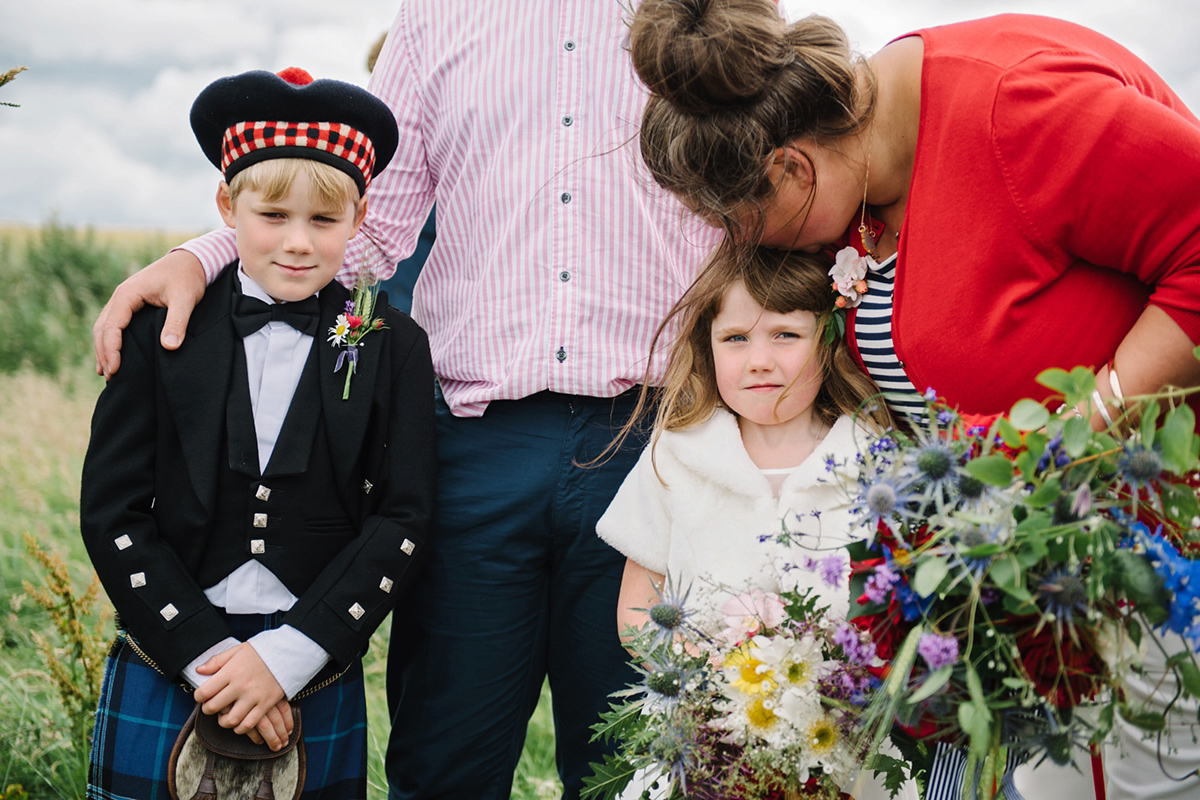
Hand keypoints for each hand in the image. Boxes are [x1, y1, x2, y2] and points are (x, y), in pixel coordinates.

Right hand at [93, 249, 206, 377]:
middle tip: (109, 377)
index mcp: (127, 294)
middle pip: (102, 328)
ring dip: (103, 348)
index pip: (112, 326)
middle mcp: (120, 296)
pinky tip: (111, 356)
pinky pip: (113, 324)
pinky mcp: (130, 304)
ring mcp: (123, 300)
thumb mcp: (184, 299)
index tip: (115, 369)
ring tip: (106, 372)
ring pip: (104, 327)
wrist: (190, 260)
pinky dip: (109, 340)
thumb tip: (169, 347)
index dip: (111, 349)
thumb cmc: (187, 278)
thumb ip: (176, 322)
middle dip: (103, 353)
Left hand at [194, 642, 289, 749]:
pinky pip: (249, 724)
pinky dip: (241, 728)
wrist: (288, 654)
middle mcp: (240, 685)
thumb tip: (199, 671)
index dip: (199, 697)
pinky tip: (240, 723)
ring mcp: (253, 696)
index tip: (202, 696)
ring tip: (225, 717)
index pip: (204, 692)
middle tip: (211, 707)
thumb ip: (217, 661)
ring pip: (230, 720)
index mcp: (230, 671)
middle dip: (208, 710)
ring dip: (224, 722)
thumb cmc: (261, 652)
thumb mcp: (237, 651)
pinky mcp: (265, 704)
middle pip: (213, 707)